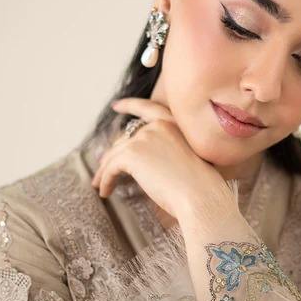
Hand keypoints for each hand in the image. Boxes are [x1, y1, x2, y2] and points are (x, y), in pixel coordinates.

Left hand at [90, 98, 236, 223]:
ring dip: (105, 170)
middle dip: (112, 155)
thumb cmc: (200, 187)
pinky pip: (111, 167)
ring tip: (99, 184)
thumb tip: (144, 163)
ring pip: (115, 154)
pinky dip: (105, 180)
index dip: (130, 105)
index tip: (116, 106)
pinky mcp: (132, 154)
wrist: (200, 195)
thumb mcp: (187, 160)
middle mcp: (157, 126)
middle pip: (126, 139)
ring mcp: (144, 138)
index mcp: (174, 124)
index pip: (148, 108)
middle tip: (103, 168)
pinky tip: (105, 192)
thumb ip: (167, 153)